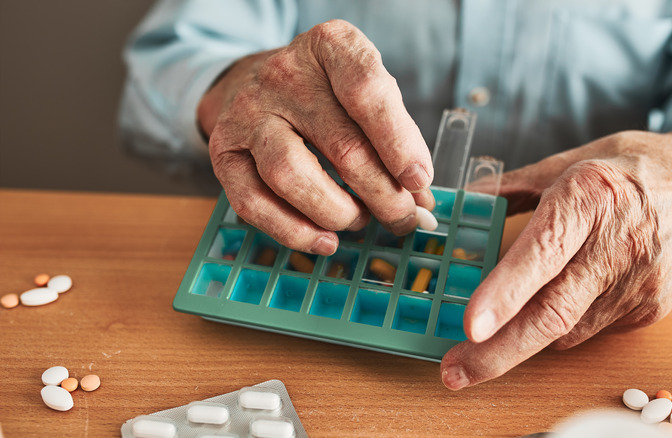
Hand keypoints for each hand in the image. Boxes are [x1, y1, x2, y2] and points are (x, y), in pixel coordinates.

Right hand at [198, 20, 433, 254]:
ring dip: (337, 212)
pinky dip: (294, 231)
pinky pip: (253, 203)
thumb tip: (421, 198)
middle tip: (403, 218)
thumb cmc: (325, 92)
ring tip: (360, 221)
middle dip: (383, 195)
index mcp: (330, 47)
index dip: (399, 142)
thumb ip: (396, 137)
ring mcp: (248, 113)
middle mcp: (284, 74)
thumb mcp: (365, 92)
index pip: (367, 91)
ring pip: (292, 175)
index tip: (419, 180)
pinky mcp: (224, 151)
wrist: (252, 81)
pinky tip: (324, 239)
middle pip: (341, 146)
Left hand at [441, 125, 671, 388]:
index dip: (506, 292)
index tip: (471, 326)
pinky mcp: (650, 310)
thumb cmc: (632, 169)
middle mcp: (618, 244)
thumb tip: (462, 200)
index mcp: (591, 196)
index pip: (543, 252)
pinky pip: (589, 329)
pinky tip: (563, 297)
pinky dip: (562, 324)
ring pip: (566, 329)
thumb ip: (513, 185)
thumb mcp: (571, 162)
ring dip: (523, 336)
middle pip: (554, 312)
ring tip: (495, 330)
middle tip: (455, 371)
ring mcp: (639, 283)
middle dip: (498, 351)